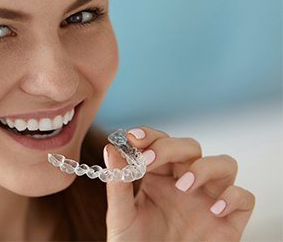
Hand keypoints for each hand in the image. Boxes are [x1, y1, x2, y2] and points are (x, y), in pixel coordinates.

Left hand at [104, 126, 254, 240]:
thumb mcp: (121, 215)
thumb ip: (118, 183)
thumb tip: (112, 149)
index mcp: (158, 176)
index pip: (160, 142)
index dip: (150, 135)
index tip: (134, 138)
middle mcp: (185, 181)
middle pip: (190, 147)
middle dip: (170, 148)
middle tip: (150, 160)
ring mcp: (208, 199)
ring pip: (224, 163)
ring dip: (204, 167)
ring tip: (183, 185)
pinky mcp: (229, 221)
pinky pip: (245, 197)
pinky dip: (233, 197)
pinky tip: (214, 209)